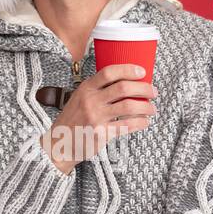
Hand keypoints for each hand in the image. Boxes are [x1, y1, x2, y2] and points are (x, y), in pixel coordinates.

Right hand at [41, 63, 156, 174]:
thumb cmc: (72, 120)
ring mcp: (96, 117)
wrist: (59, 144)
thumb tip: (125, 82)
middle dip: (143, 88)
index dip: (128, 69)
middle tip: (153, 92)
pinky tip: (144, 122)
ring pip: (129, 107)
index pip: (109, 72)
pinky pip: (127, 126)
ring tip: (152, 108)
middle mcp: (91, 101)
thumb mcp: (79, 98)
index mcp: (86, 88)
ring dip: (146, 107)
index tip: (142, 71)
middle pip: (123, 88)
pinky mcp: (102, 133)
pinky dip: (140, 123)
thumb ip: (97, 89)